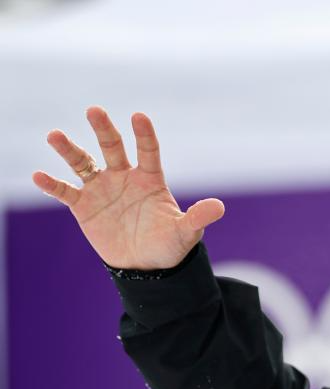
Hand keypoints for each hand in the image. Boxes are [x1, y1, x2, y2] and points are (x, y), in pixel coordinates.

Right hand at [31, 106, 224, 269]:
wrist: (146, 266)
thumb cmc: (169, 245)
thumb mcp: (185, 232)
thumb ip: (198, 217)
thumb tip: (220, 207)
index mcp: (150, 180)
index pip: (148, 152)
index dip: (144, 135)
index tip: (139, 116)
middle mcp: (124, 178)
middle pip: (112, 148)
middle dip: (104, 130)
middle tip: (94, 110)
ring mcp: (102, 189)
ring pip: (83, 163)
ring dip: (69, 150)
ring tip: (55, 136)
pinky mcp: (83, 205)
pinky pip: (65, 191)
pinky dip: (52, 185)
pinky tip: (38, 176)